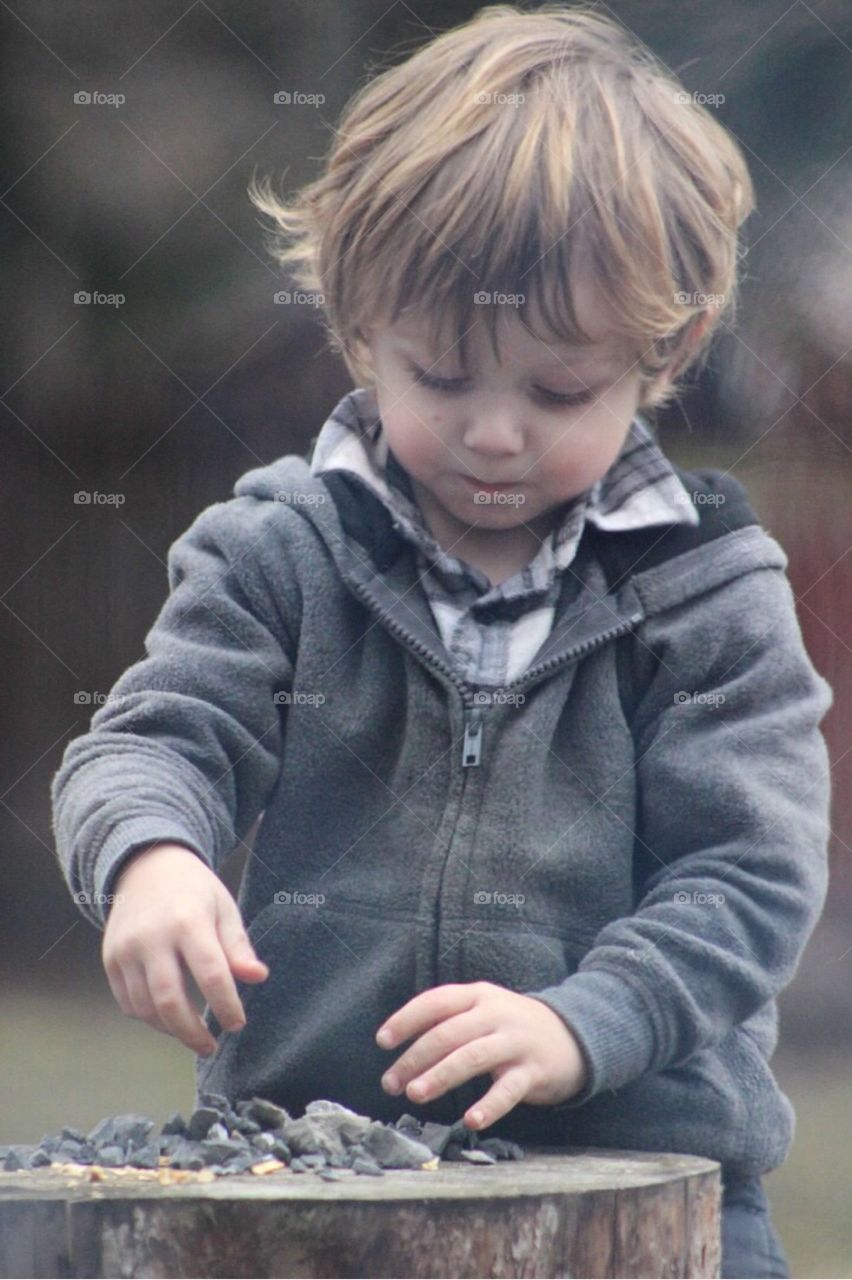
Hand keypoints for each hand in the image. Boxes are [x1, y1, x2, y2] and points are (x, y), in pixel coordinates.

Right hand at [102, 841, 268, 1055]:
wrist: (146, 866)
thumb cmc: (194, 891)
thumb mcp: (223, 908)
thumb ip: (238, 946)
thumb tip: (258, 977)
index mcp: (188, 921)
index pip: (210, 974)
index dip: (226, 1005)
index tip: (237, 1024)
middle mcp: (152, 937)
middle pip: (170, 1000)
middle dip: (193, 1032)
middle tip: (211, 1047)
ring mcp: (125, 950)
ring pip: (145, 1008)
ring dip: (171, 1029)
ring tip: (193, 1034)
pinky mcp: (110, 959)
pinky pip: (127, 1002)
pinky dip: (148, 1018)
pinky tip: (168, 1019)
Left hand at [376, 980, 589, 1130]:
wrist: (575, 1035)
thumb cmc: (513, 1027)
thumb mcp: (484, 1010)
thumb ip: (450, 1020)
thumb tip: (405, 1048)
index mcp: (478, 995)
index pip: (436, 1001)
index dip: (407, 1019)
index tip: (382, 1042)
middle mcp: (495, 1014)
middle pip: (448, 1032)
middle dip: (415, 1058)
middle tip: (391, 1083)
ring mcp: (516, 1041)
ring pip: (472, 1056)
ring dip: (440, 1075)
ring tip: (415, 1094)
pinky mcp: (534, 1071)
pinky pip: (508, 1089)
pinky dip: (489, 1105)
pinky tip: (471, 1120)